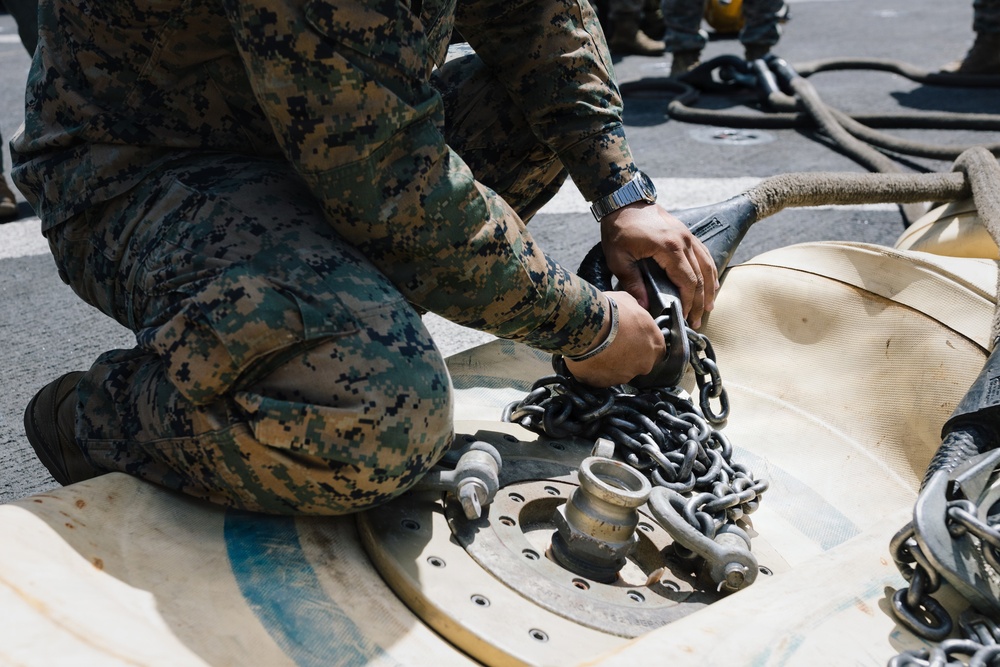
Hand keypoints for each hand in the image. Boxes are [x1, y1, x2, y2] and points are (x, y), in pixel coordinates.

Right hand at [564, 290, 664, 386]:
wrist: (586, 327)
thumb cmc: (609, 312)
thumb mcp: (628, 301)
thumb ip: (635, 311)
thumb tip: (633, 311)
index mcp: (655, 343)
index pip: (656, 349)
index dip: (642, 343)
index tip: (631, 337)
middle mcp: (644, 364)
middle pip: (639, 363)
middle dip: (627, 355)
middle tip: (613, 342)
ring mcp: (625, 376)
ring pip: (620, 372)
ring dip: (612, 363)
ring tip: (598, 348)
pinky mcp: (606, 383)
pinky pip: (603, 378)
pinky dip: (597, 370)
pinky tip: (589, 357)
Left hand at [600, 202, 718, 327]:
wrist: (623, 201)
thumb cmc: (619, 229)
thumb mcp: (618, 259)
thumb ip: (632, 283)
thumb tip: (645, 306)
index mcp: (669, 248)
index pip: (687, 282)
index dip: (688, 302)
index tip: (684, 318)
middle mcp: (683, 241)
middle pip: (701, 277)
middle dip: (700, 302)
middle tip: (696, 321)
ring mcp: (687, 235)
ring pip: (707, 265)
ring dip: (709, 288)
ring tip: (707, 307)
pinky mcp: (686, 232)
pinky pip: (703, 254)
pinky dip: (709, 271)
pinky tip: (709, 283)